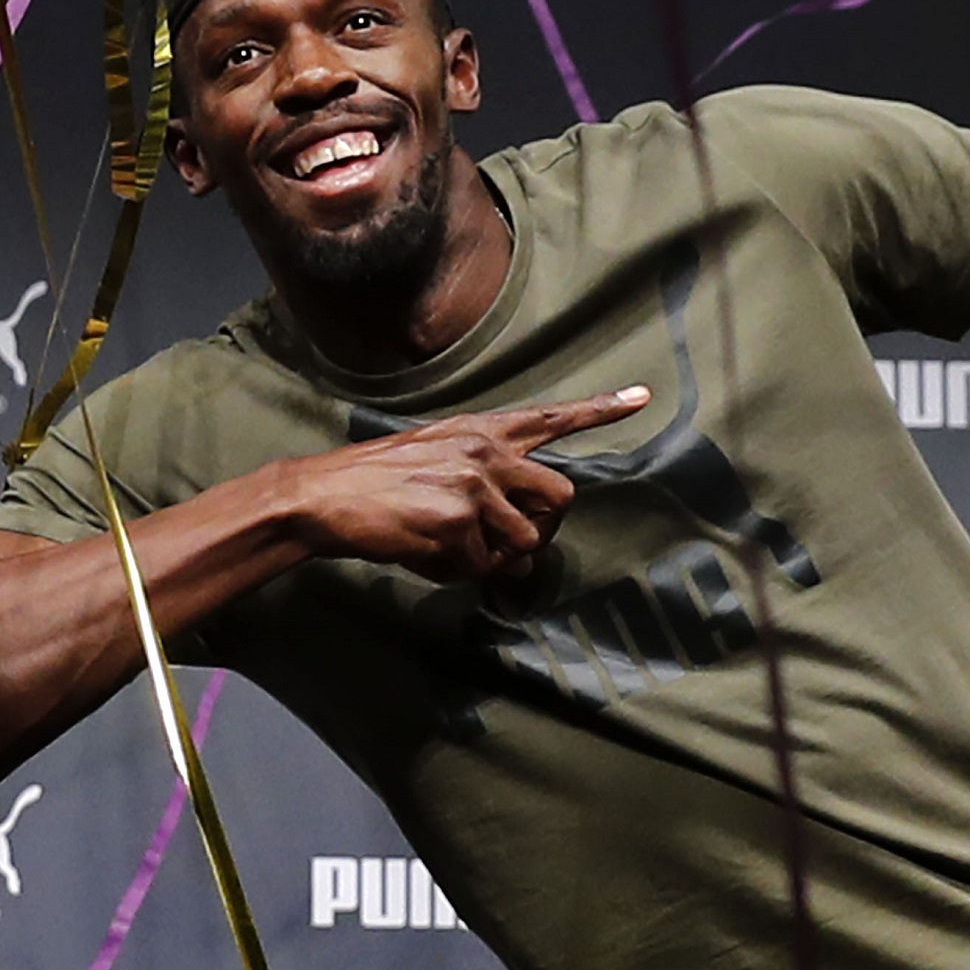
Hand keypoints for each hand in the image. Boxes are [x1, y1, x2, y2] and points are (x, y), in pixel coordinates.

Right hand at [288, 386, 650, 581]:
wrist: (324, 495)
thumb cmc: (378, 479)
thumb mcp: (437, 452)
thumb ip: (486, 474)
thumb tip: (523, 529)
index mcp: (483, 431)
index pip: (553, 417)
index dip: (601, 409)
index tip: (644, 396)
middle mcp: (487, 452)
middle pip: (560, 497)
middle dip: (544, 528)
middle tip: (512, 544)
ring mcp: (474, 487)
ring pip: (523, 543)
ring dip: (494, 559)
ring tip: (450, 550)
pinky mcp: (457, 523)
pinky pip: (481, 568)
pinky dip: (458, 573)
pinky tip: (427, 556)